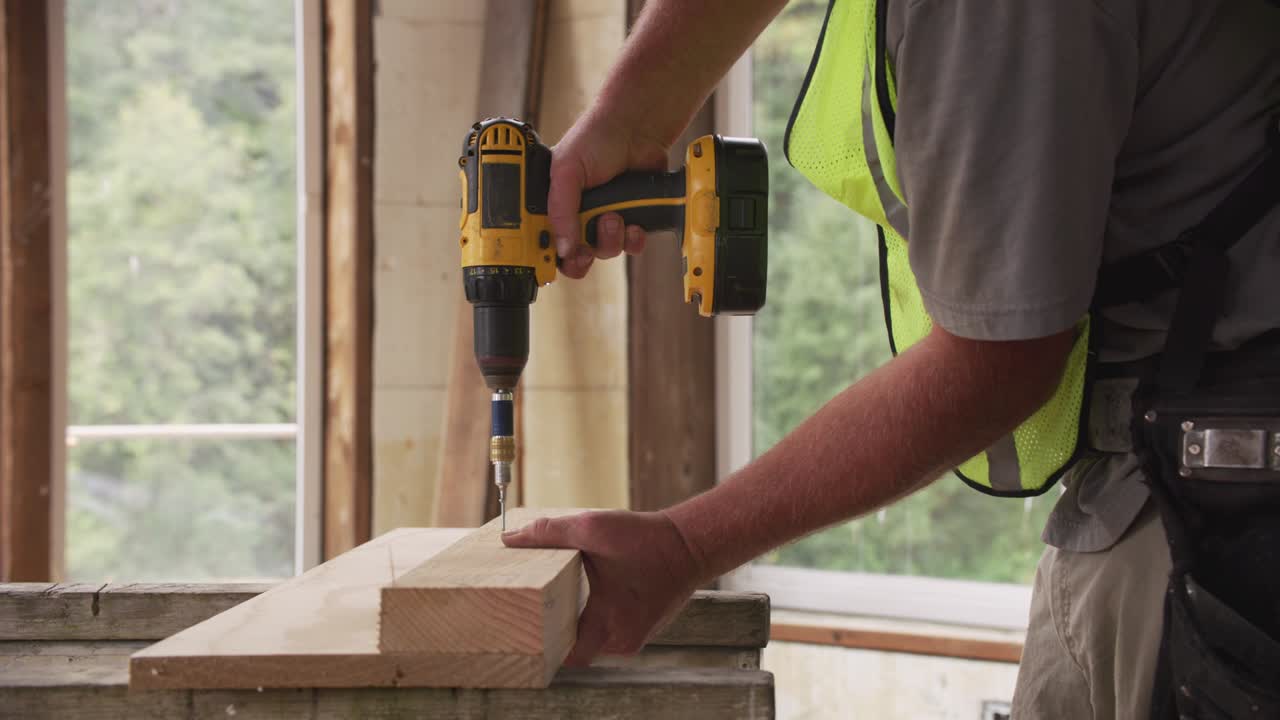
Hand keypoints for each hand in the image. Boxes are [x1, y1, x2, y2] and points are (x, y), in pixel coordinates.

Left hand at [501, 509, 704, 665]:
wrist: (690, 544)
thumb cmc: (646, 540)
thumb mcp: (592, 529)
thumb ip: (548, 534)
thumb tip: (510, 540)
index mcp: (609, 622)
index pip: (568, 656)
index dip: (547, 644)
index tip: (531, 625)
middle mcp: (624, 638)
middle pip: (579, 648)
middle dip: (560, 629)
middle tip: (540, 606)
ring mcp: (636, 636)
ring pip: (596, 640)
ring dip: (581, 622)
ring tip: (563, 597)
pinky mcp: (643, 629)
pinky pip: (612, 632)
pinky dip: (601, 617)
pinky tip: (592, 594)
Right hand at [548, 112, 669, 278]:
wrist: (637, 128)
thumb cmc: (595, 139)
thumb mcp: (566, 171)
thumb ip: (560, 210)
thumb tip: (561, 247)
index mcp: (556, 205)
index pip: (546, 241)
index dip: (550, 256)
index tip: (556, 261)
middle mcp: (580, 215)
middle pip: (577, 256)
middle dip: (584, 255)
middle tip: (586, 248)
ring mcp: (606, 219)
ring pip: (606, 252)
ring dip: (611, 239)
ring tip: (614, 216)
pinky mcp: (632, 219)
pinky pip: (632, 247)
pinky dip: (634, 239)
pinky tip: (634, 223)